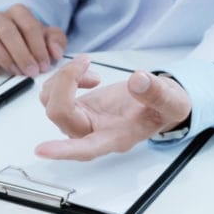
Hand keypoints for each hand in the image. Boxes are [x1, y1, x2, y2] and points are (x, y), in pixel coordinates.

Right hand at [0, 4, 66, 77]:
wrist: (15, 41)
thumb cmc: (31, 39)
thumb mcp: (49, 38)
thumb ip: (57, 41)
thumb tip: (56, 52)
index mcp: (18, 12)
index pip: (28, 25)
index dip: (38, 47)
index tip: (44, 65)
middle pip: (8, 31)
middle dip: (22, 54)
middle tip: (31, 71)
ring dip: (3, 57)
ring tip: (15, 72)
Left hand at [35, 56, 191, 160]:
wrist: (159, 103)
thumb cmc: (164, 108)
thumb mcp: (172, 101)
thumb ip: (157, 94)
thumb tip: (137, 81)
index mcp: (115, 137)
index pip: (85, 148)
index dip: (63, 150)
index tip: (41, 150)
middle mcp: (93, 132)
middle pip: (60, 115)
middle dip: (66, 82)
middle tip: (87, 63)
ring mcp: (81, 120)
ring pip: (49, 102)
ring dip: (62, 77)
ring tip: (88, 66)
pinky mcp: (76, 106)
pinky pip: (51, 93)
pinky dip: (63, 76)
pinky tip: (85, 73)